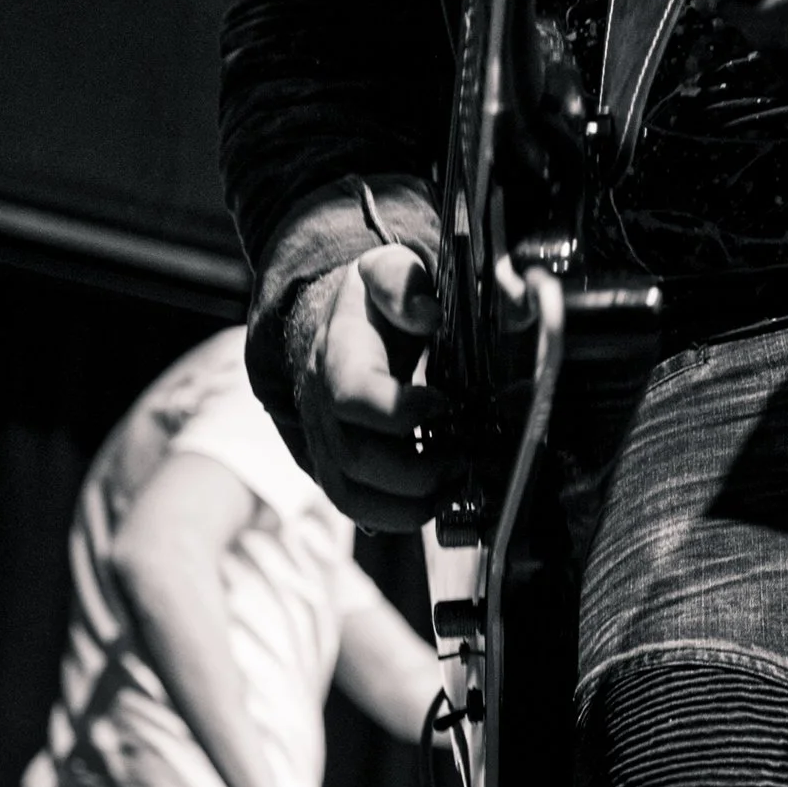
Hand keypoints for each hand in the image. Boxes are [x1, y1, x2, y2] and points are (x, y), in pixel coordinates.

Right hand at [290, 246, 444, 532]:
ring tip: (457, 483)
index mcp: (338, 354)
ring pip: (353, 495)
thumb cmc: (373, 304)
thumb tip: (426, 313)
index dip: (402, 411)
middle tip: (467, 455)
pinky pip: (357, 509)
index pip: (354, 395)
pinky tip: (438, 498)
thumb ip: (403, 282)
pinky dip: (401, 516)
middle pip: (357, 458)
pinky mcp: (337, 468)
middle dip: (421, 469)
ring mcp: (324, 442)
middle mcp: (321, 405)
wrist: (337, 328)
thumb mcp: (387, 270)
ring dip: (413, 502)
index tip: (447, 403)